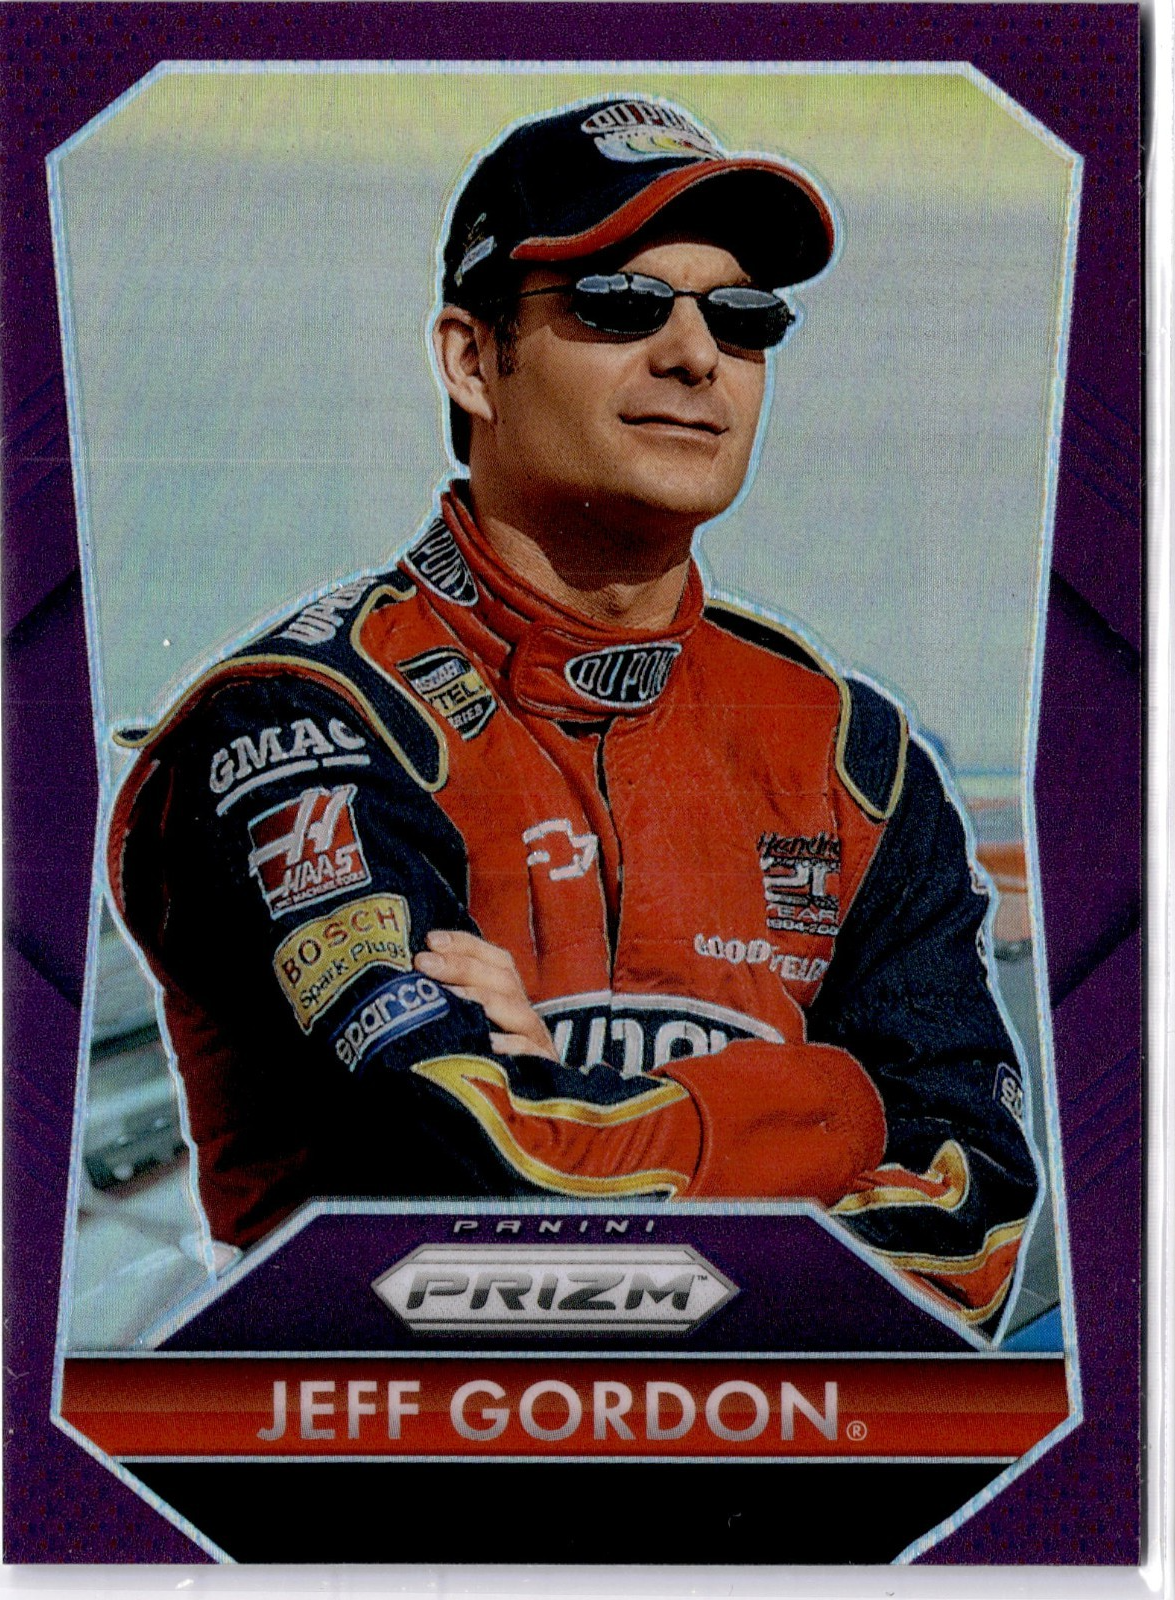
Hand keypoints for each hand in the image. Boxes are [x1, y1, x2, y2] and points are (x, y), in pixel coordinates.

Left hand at [414, 930, 558, 1060]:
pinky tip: (488, 1043)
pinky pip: (530, 1052)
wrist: (521, 1109)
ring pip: (516, 1011)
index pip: (494, 959)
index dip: (464, 945)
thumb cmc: (477, 1059)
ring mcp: (535, 1040)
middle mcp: (523, 1013)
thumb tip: (410, 976)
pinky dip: (512, 1045)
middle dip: (461, 966)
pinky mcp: (542, 1067)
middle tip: (423, 962)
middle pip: (501, 979)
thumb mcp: (465, 1026)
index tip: (431, 940)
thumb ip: (448, 1002)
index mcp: (508, 997)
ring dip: (481, 999)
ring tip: (450, 996)